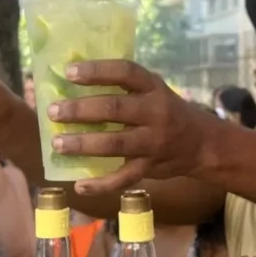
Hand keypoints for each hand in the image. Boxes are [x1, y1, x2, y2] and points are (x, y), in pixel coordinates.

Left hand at [48, 60, 213, 193]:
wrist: (201, 143)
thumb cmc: (166, 111)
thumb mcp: (152, 90)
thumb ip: (123, 86)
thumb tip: (72, 78)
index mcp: (153, 88)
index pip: (125, 72)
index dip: (97, 71)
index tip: (69, 72)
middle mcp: (156, 112)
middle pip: (115, 109)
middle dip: (81, 110)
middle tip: (53, 112)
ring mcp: (154, 142)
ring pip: (116, 144)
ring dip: (84, 144)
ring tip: (57, 144)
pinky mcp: (151, 167)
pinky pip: (124, 178)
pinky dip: (101, 184)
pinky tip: (79, 185)